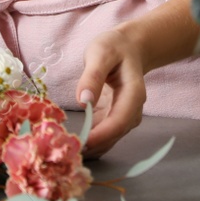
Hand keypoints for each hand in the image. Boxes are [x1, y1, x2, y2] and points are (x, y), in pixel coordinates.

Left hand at [72, 28, 147, 158]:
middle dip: (94, 146)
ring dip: (91, 147)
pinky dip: (90, 141)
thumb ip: (93, 76)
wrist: (129, 48)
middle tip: (67, 153)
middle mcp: (132, 110)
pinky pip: (103, 134)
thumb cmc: (115, 47)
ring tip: (66, 152)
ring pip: (109, 139)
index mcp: (133, 94)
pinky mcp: (113, 117)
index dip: (102, 134)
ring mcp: (124, 116)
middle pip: (115, 134)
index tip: (82, 143)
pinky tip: (72, 144)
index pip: (120, 120)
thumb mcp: (101, 53)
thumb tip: (83, 101)